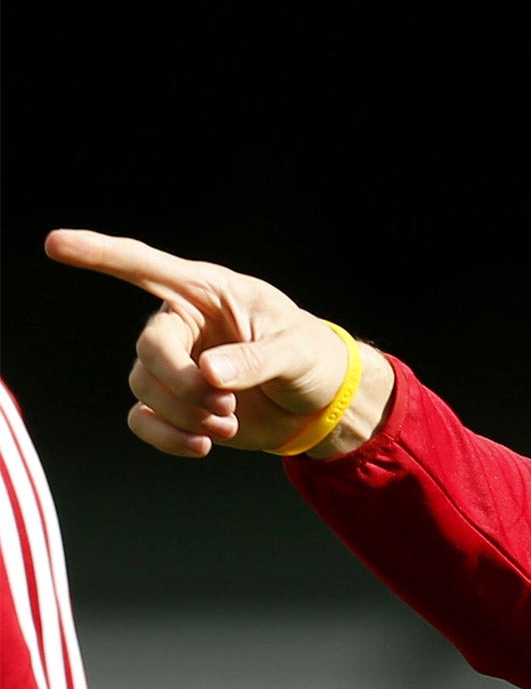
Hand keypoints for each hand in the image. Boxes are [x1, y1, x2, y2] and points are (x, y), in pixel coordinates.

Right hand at [43, 229, 389, 457]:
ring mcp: (173, 365)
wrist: (317, 402)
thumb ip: (254, 359)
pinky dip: (167, 437)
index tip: (56, 243)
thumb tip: (208, 373)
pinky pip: (142, 420)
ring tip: (228, 422)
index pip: (146, 267)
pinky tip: (202, 445)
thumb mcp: (295, 352)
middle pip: (149, 347)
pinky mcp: (174, 403)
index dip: (100, 254)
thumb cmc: (310, 357)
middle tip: (224, 405)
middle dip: (180, 382)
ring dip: (184, 413)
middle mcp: (182, 324)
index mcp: (208, 293)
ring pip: (144, 387)